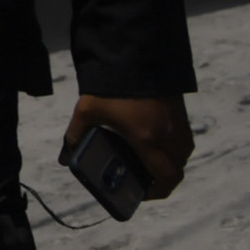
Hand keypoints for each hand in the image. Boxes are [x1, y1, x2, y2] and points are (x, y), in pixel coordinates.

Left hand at [70, 94, 192, 199]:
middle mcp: (169, 135)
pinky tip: (152, 145)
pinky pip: (183, 141)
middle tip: (144, 183)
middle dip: (163, 181)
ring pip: (183, 155)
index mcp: (148, 138)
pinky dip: (173, 150)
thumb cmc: (110, 86)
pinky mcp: (181, 113)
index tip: (142, 194)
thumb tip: (65, 159)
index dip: (157, 192)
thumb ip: (74, 137)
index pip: (165, 177)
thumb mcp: (87, 111)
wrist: (136, 55)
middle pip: (177, 170)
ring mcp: (179, 124)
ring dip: (169, 165)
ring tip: (146, 164)